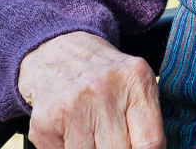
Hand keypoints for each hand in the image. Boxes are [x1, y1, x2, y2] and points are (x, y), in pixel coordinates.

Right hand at [18, 31, 164, 148]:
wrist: (63, 54)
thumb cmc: (108, 78)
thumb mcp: (137, 85)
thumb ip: (146, 121)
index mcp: (136, 80)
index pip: (150, 142)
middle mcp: (104, 90)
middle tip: (114, 139)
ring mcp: (73, 107)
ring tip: (95, 136)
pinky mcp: (45, 123)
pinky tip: (73, 136)